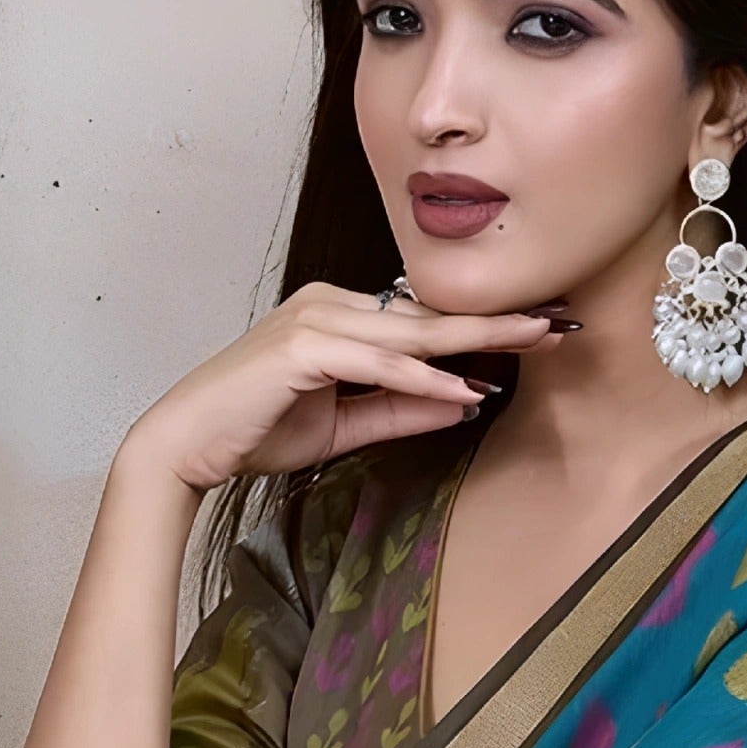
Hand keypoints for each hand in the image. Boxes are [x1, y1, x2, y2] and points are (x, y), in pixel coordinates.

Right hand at [124, 283, 570, 494]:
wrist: (186, 444)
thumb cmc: (255, 431)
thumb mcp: (343, 425)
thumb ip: (401, 410)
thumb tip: (464, 402)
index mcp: (338, 314)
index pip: (423, 319)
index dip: (483, 326)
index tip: (538, 330)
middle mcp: (330, 304)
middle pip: (430, 314)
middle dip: (499, 319)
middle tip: (561, 319)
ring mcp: (316, 319)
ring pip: (412, 331)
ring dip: (477, 338)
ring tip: (536, 339)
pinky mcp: (302, 347)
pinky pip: (378, 362)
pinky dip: (423, 378)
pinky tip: (464, 388)